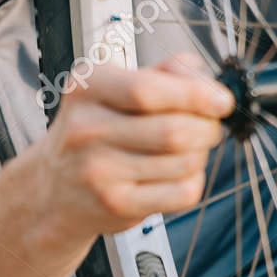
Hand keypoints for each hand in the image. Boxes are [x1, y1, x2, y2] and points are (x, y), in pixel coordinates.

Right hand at [34, 48, 235, 239]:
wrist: (55, 187)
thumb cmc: (93, 132)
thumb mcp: (112, 88)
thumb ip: (160, 73)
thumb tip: (199, 72)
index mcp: (87, 88)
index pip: (148, 90)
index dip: (196, 94)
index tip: (221, 100)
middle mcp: (86, 129)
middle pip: (173, 130)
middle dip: (207, 128)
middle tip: (210, 126)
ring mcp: (98, 171)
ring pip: (184, 162)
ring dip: (200, 154)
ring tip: (189, 149)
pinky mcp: (116, 204)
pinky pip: (181, 192)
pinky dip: (193, 181)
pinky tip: (178, 174)